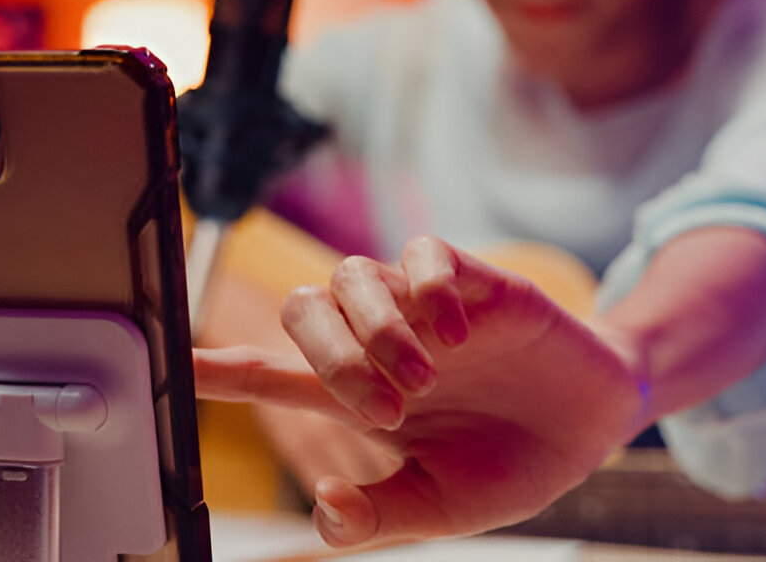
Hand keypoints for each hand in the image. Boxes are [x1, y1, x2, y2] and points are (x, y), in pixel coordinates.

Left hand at [194, 235, 648, 546]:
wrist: (594, 423)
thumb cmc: (513, 462)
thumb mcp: (446, 506)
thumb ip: (384, 513)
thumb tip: (325, 507)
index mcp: (361, 397)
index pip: (272, 376)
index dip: (220, 368)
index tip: (171, 364)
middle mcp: (380, 342)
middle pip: (305, 309)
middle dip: (331, 356)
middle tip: (387, 407)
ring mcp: (424, 307)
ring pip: (353, 276)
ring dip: (377, 329)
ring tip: (425, 377)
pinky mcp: (473, 280)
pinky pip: (424, 252)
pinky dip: (427, 285)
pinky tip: (458, 330)